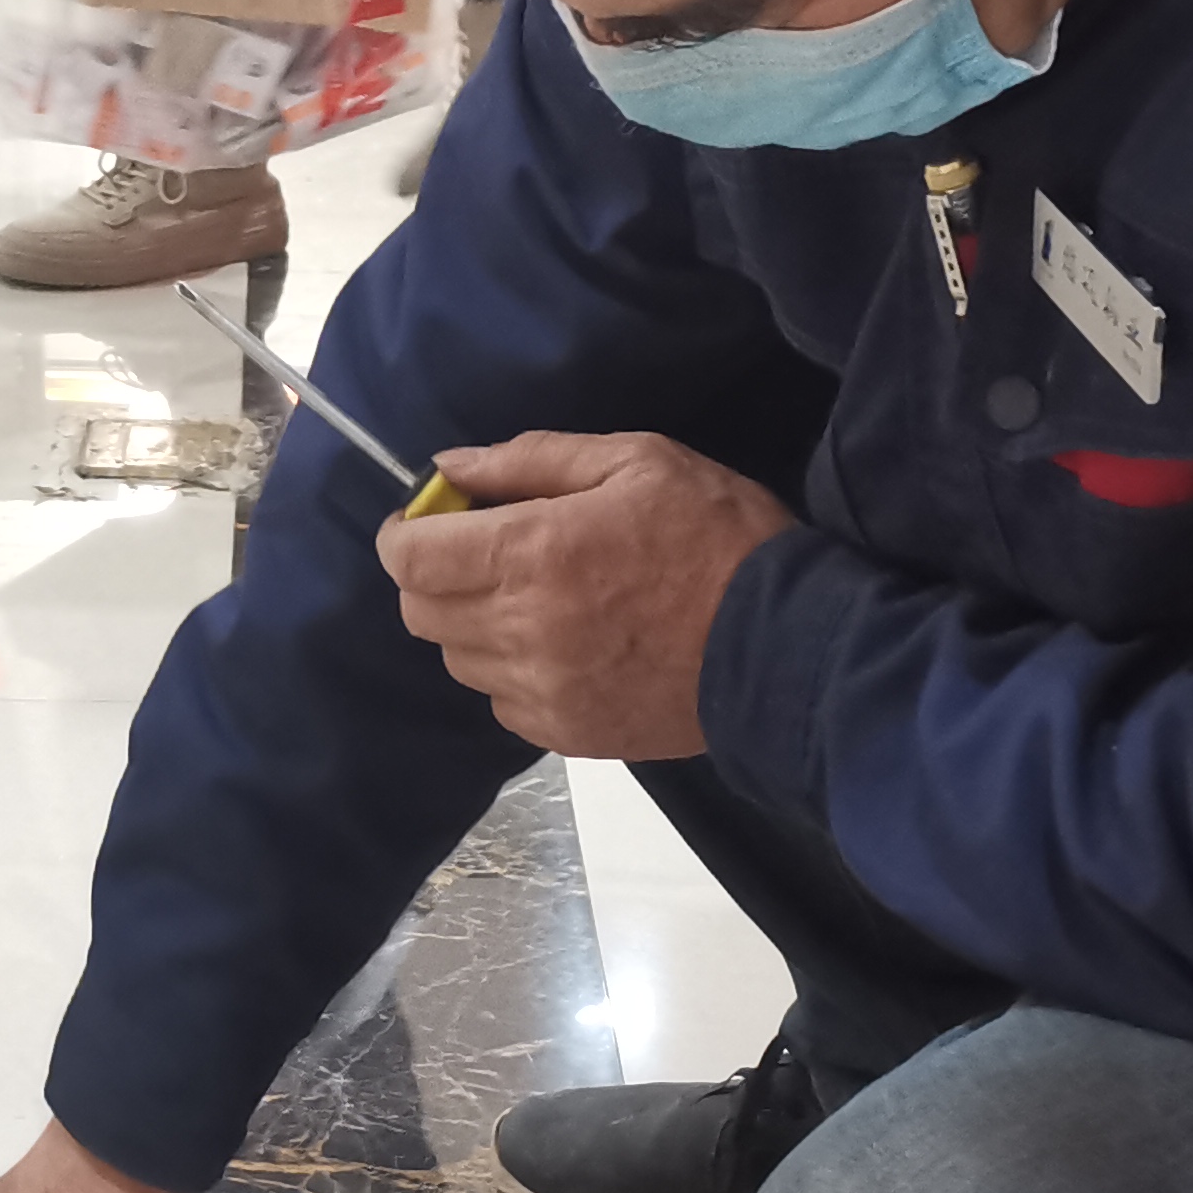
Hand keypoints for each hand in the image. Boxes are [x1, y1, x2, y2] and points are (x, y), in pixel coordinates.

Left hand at [375, 430, 794, 758]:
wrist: (787, 642)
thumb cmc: (717, 534)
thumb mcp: (635, 461)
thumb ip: (532, 459)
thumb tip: (450, 467)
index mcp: (533, 553)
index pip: (410, 559)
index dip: (405, 535)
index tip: (428, 520)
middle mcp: (522, 630)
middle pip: (420, 613)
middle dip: (435, 576)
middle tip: (483, 551)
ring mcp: (542, 690)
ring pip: (458, 660)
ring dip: (474, 624)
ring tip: (534, 598)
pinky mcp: (568, 733)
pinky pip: (501, 703)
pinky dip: (512, 673)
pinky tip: (562, 645)